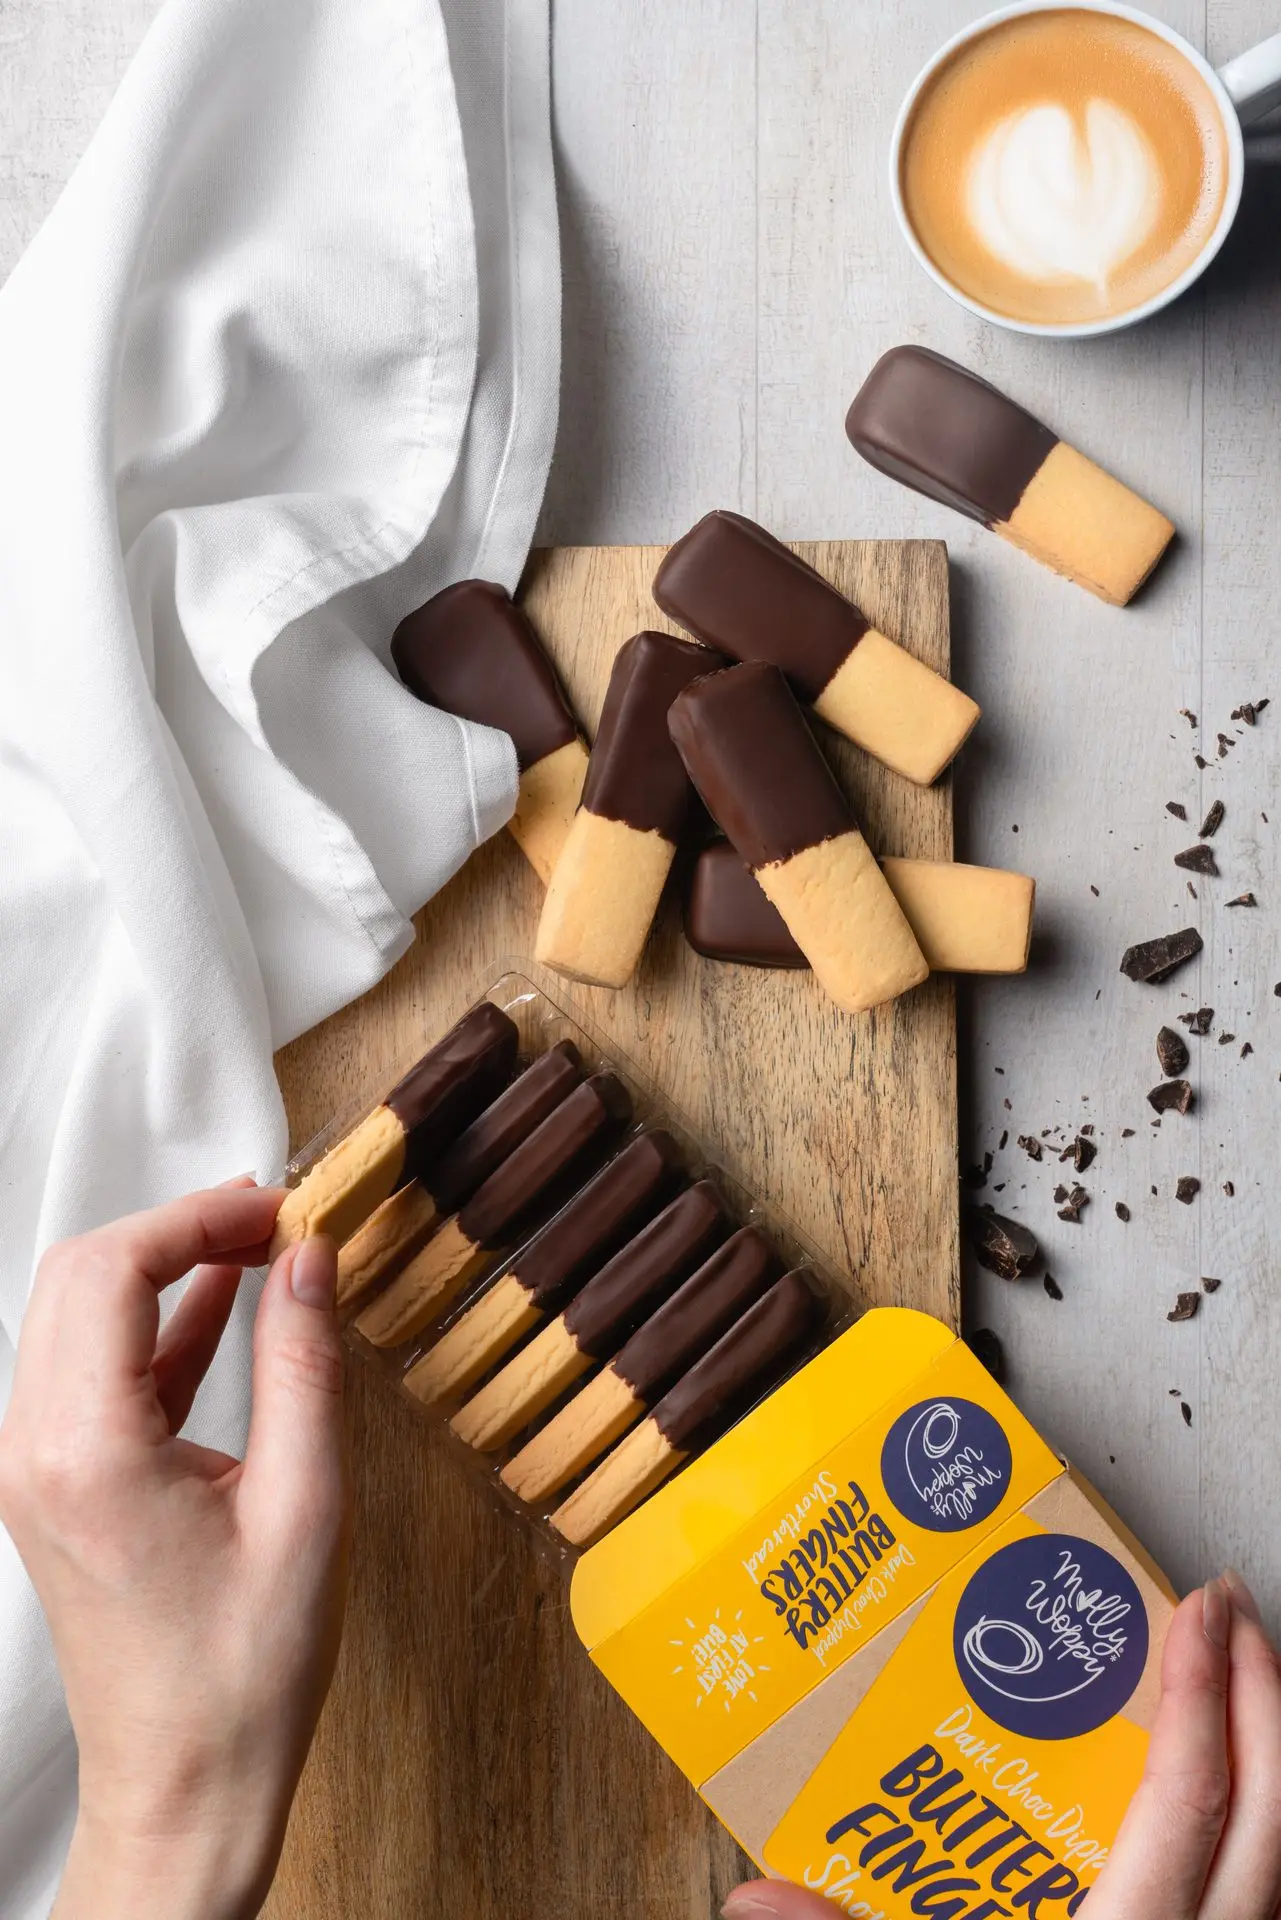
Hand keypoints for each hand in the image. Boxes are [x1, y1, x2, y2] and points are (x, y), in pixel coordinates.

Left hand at [0, 1182, 350, 1919]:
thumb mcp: (304, 1508)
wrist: (184, 1787)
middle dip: (176, 1228)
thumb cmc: (243, 1675)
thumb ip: (302, 1366)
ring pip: (77, 1312)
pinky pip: (93, 1368)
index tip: (276, 1208)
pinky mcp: (59, 1484)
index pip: (111, 1270)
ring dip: (164, 1268)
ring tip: (262, 1249)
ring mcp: (37, 1468)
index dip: (196, 1217)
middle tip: (272, 1222)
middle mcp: (36, 1451)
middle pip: (79, 1275)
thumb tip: (309, 1257)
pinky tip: (226, 1303)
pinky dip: (155, 1323)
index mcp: (86, 1452)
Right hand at [719, 1571, 1280, 1919]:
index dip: (1201, 1699)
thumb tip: (754, 1900)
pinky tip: (1230, 1835)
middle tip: (1236, 1616)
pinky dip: (1261, 1856)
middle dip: (1266, 1706)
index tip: (1198, 1610)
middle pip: (1273, 1831)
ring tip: (1247, 1699)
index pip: (1184, 1811)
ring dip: (1276, 1776)